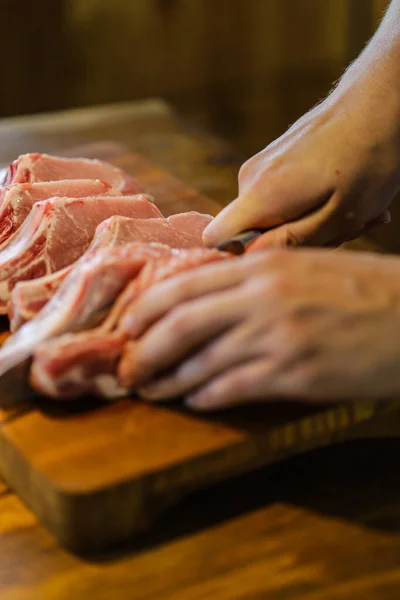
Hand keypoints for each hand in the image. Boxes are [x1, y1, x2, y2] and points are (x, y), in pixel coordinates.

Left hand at [118, 249, 399, 410]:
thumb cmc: (366, 287)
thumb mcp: (308, 266)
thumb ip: (261, 278)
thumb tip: (218, 296)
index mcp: (264, 266)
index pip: (186, 284)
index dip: (148, 307)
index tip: (130, 324)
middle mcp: (262, 298)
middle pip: (181, 323)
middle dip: (145, 347)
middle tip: (126, 366)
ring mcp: (277, 337)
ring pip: (201, 360)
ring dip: (169, 379)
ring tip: (150, 390)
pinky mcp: (295, 374)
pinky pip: (235, 387)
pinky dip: (206, 396)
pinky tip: (194, 401)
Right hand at [202, 77, 399, 249]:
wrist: (378, 102)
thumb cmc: (367, 160)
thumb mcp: (338, 215)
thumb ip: (291, 241)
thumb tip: (251, 258)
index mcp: (260, 195)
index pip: (215, 237)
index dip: (239, 256)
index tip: (283, 253)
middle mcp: (249, 179)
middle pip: (253, 232)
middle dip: (295, 240)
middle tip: (341, 229)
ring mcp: (260, 167)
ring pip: (273, 217)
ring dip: (313, 223)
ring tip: (352, 212)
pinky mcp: (273, 162)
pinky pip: (283, 199)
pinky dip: (314, 205)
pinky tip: (347, 197)